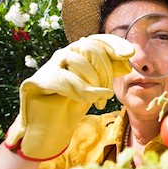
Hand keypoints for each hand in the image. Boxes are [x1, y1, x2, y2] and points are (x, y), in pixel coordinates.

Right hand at [4, 34, 133, 160]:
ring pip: (79, 61)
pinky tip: (95, 99)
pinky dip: (84, 90)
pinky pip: (66, 80)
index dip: (114, 44)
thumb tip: (126, 62)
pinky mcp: (37, 80)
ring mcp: (49, 66)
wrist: (49, 128)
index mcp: (78, 54)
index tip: (130, 54)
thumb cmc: (72, 105)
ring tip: (99, 100)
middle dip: (105, 71)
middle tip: (108, 93)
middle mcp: (64, 54)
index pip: (98, 40)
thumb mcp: (96, 87)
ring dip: (94, 82)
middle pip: (91, 49)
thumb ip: (108, 73)